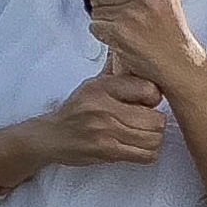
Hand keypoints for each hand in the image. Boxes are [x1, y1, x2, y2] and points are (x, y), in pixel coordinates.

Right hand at [34, 72, 167, 165]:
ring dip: (152, 140)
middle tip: (145, 123)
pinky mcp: (106, 150)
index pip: (149, 89)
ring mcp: (104, 130)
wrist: (50, 136)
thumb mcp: (91, 86)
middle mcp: (102, 106)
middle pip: (155, 119)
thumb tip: (125, 51)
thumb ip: (113, 71)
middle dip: (155, 123)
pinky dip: (147, 154)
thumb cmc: (75, 112)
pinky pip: (145, 155)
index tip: (147, 103)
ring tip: (141, 136)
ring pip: (153, 138)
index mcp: (101, 87)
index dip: (154, 98)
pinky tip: (137, 148)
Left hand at [84, 0, 206, 90]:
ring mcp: (131, 14)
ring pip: (95, 6)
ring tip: (124, 25)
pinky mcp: (119, 31)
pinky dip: (102, 32)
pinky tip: (119, 36)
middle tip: (119, 10)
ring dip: (103, 16)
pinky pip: (95, 25)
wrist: (178, 63)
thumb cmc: (169, 33)